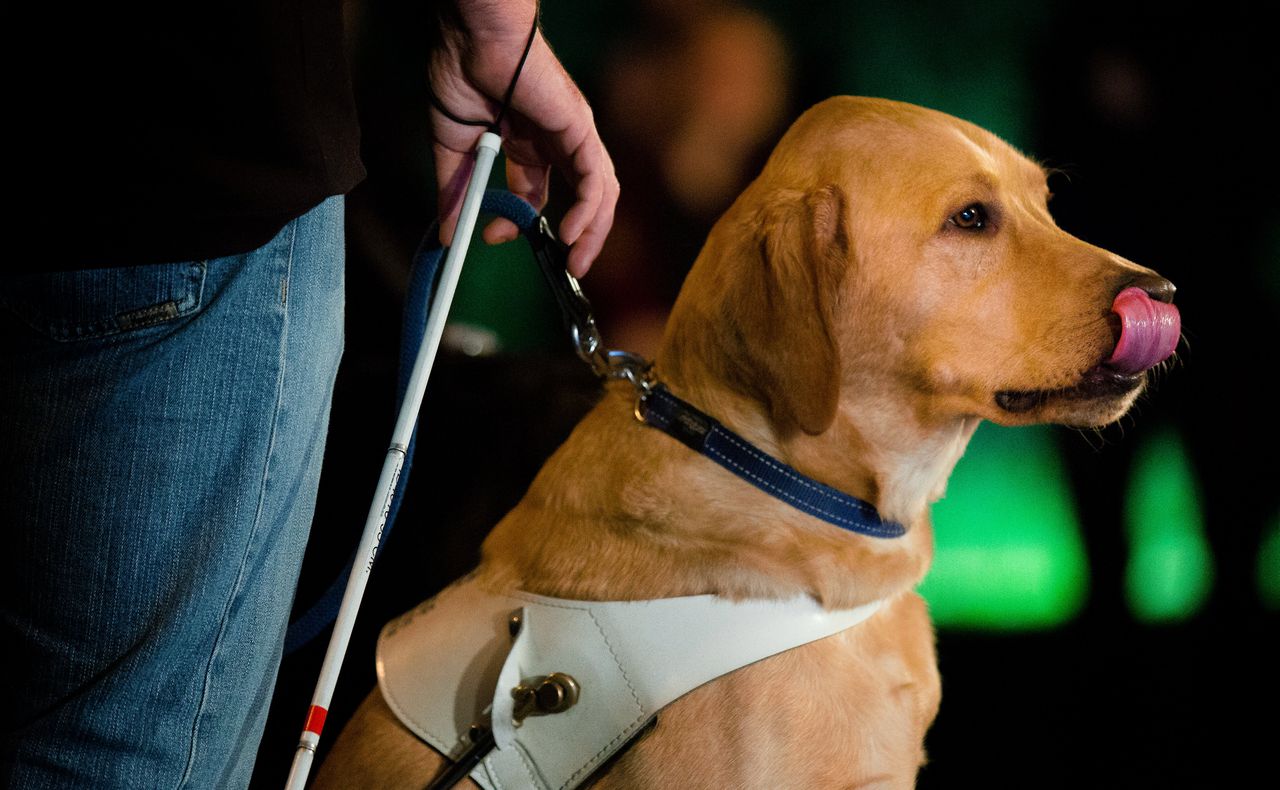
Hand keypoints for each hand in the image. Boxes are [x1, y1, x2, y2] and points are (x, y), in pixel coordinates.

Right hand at [430, 1, 618, 276]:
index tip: (491, 236)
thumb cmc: (461, 73)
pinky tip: (570, 233)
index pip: (533, 195)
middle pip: (581, 200)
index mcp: (527, 144)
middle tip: (567, 270)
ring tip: (576, 262)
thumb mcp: (453, 147)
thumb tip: (448, 236)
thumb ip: (455, 192)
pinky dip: (589, 211)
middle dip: (577, 238)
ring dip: (592, 233)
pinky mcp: (580, 129)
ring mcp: (573, 135)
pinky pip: (596, 179)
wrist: (471, 37)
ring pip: (598, 194)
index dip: (517, 222)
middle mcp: (556, 142)